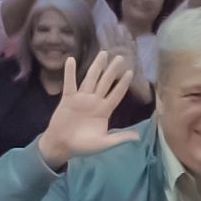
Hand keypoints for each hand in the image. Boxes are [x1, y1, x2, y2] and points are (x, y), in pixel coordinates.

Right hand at [38, 52, 138, 169]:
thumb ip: (119, 138)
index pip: (116, 94)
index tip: (130, 72)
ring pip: (91, 79)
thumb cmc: (83, 146)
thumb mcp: (104, 144)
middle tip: (120, 56)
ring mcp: (81, 99)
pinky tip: (71, 60)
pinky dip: (70, 72)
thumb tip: (138, 137)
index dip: (123, 84)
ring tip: (103, 53)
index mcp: (104, 111)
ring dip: (97, 66)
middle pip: (106, 82)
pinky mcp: (68, 99)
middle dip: (112, 70)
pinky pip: (69, 83)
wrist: (62, 146)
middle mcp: (94, 101)